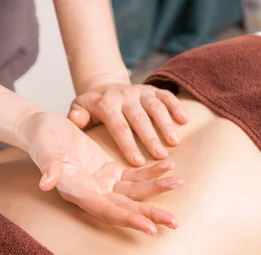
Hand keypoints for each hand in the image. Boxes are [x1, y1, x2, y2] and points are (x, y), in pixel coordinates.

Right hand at [17, 110, 184, 234]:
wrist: (42, 128)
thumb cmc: (41, 138)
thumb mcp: (45, 149)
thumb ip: (49, 167)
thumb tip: (47, 183)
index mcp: (79, 193)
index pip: (108, 211)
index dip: (129, 220)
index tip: (150, 229)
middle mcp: (94, 193)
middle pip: (127, 208)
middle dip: (151, 215)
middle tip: (175, 222)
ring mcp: (104, 184)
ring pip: (136, 192)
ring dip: (158, 190)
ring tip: (180, 184)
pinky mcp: (111, 172)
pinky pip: (136, 176)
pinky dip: (153, 172)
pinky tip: (169, 167)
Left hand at [68, 81, 188, 165]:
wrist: (103, 86)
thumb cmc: (92, 108)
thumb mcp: (78, 110)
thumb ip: (77, 116)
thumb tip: (76, 118)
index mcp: (105, 103)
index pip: (118, 126)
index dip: (128, 144)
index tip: (138, 161)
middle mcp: (124, 95)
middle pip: (139, 118)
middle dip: (151, 138)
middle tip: (161, 156)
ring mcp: (140, 91)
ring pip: (155, 107)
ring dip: (166, 125)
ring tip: (175, 142)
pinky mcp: (153, 90)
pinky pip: (167, 96)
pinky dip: (177, 107)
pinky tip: (185, 120)